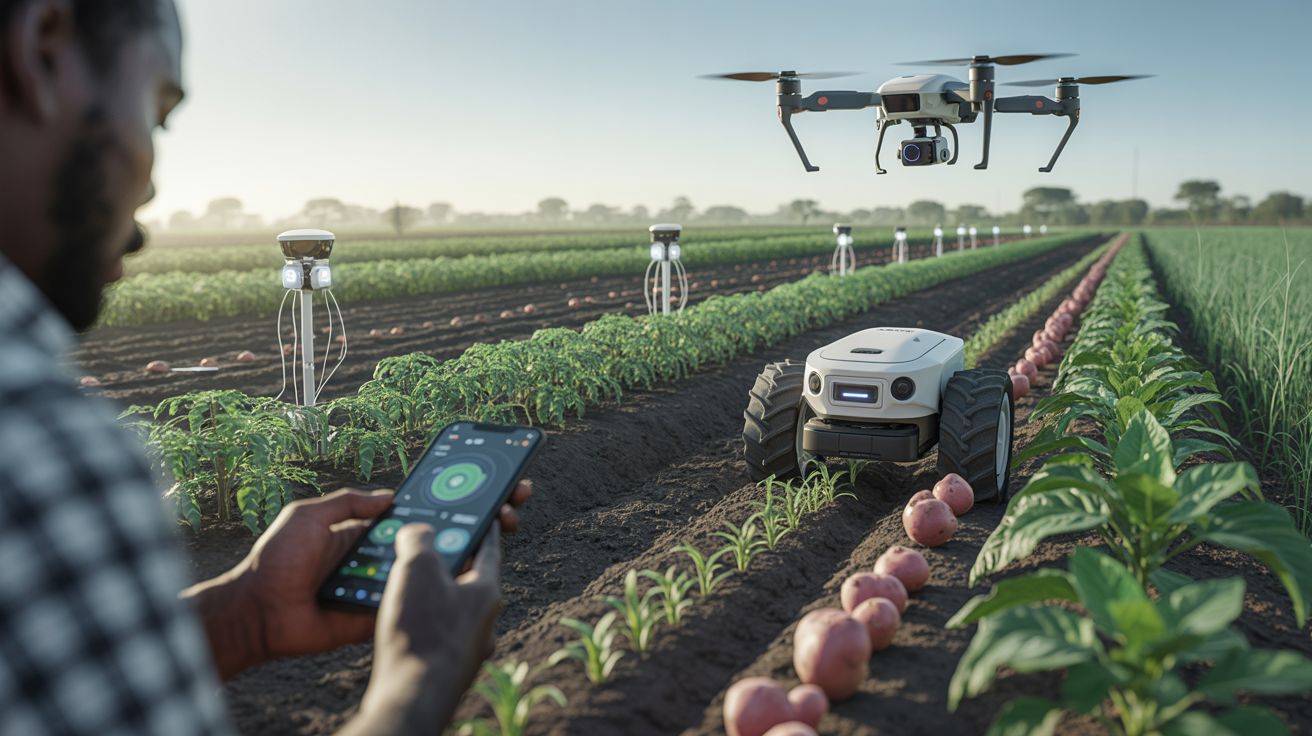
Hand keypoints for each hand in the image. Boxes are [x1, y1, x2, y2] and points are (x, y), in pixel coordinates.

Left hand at [183, 480, 531, 678]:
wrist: (258, 611)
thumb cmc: (277, 559)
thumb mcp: (309, 515)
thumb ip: (350, 503)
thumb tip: (391, 497)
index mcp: (372, 529)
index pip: (423, 509)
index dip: (453, 496)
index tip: (487, 480)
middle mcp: (388, 554)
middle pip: (443, 536)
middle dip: (482, 518)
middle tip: (513, 505)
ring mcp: (390, 584)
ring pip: (439, 569)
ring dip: (474, 551)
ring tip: (504, 529)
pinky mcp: (385, 612)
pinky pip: (419, 600)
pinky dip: (446, 590)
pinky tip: (476, 572)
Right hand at [344, 524, 502, 734]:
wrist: (412, 697)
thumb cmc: (422, 631)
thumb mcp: (417, 568)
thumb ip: (419, 540)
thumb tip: (418, 530)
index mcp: (486, 591)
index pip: (489, 547)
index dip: (483, 525)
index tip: (486, 513)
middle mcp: (484, 621)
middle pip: (468, 578)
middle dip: (450, 561)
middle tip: (428, 548)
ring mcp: (467, 647)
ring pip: (451, 608)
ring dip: (431, 593)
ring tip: (404, 583)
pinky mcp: (446, 667)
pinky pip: (436, 633)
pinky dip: (421, 621)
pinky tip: (400, 620)